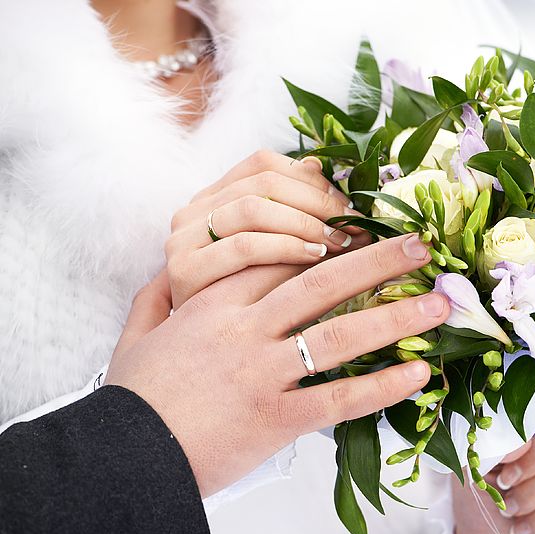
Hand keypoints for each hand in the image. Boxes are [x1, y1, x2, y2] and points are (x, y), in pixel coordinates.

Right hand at [106, 234, 448, 496]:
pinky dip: (383, 386)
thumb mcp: (136, 336)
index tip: (362, 233)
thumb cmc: (134, 400)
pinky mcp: (278, 418)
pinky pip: (341, 398)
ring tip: (440, 302)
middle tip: (421, 244)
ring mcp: (265, 372)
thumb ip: (156, 298)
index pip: (278, 257)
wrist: (124, 461)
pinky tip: (419, 374)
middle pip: (322, 282)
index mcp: (214, 303)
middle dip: (377, 260)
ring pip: (341, 333)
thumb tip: (167, 273)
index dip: (325, 242)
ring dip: (397, 316)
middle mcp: (246, 330)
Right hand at [165, 150, 370, 308]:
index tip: (347, 207)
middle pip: (265, 183)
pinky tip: (316, 260)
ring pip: (255, 209)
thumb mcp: (257, 258)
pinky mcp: (185, 273)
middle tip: (354, 227)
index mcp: (209, 200)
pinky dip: (287, 248)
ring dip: (307, 223)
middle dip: (319, 202)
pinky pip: (245, 247)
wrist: (180, 368)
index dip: (312, 181)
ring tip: (340, 243)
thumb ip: (283, 218)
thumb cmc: (228, 312)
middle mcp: (191, 214)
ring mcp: (183, 241)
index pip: (263, 164)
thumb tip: (327, 182)